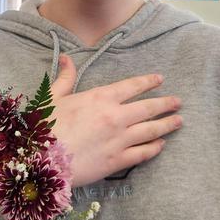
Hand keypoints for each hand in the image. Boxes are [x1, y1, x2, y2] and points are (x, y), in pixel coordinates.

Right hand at [51, 55, 181, 186]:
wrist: (41, 161)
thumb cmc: (44, 127)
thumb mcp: (52, 97)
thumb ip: (65, 78)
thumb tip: (66, 57)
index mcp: (100, 98)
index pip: (132, 86)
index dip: (148, 82)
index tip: (160, 80)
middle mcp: (115, 116)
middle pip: (148, 108)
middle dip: (166, 103)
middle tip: (178, 102)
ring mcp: (119, 140)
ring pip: (151, 130)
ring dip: (167, 124)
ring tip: (179, 121)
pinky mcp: (117, 161)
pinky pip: (143, 153)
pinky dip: (154, 148)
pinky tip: (161, 144)